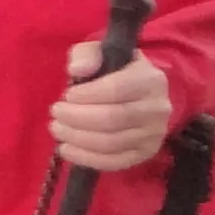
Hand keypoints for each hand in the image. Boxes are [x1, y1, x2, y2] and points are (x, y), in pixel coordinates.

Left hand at [53, 50, 175, 171]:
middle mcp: (158, 108)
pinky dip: (86, 158)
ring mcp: (154, 134)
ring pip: (111, 143)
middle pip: (112, 119)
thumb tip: (77, 70)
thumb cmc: (114, 71)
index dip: (87, 95)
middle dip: (76, 118)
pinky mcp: (145, 153)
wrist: (138, 94)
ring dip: (77, 138)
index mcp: (150, 79)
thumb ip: (87, 54)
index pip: (117, 90)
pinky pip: (115, 162)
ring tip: (57, 128)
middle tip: (56, 113)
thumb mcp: (100, 53)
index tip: (67, 95)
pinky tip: (66, 148)